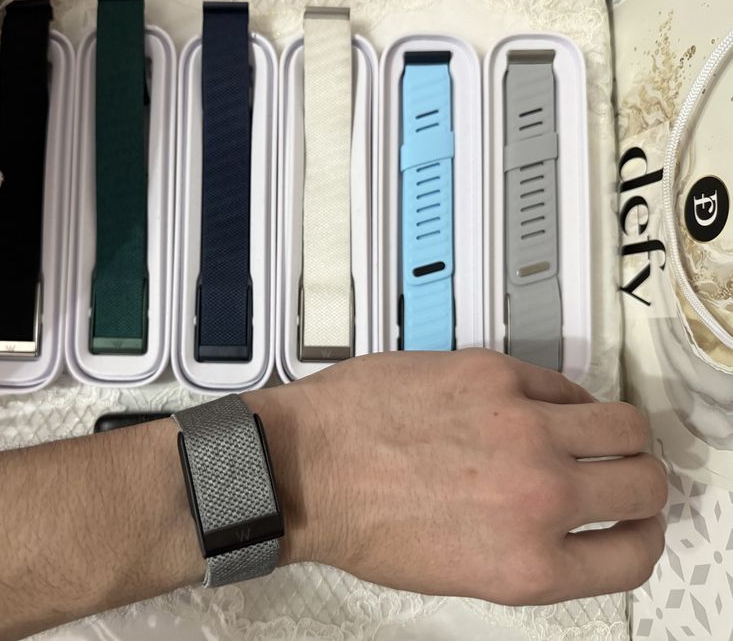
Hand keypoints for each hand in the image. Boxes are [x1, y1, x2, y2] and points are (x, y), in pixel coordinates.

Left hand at [246, 349, 665, 604]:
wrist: (301, 467)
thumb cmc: (359, 521)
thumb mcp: (457, 571)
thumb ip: (527, 553)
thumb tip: (566, 529)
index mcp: (527, 563)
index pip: (633, 556)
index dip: (639, 536)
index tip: (633, 520)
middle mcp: (536, 496)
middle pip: (645, 483)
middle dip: (638, 481)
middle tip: (621, 472)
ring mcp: (520, 428)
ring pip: (624, 422)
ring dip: (618, 432)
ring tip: (592, 431)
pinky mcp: (492, 375)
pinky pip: (561, 381)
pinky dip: (560, 396)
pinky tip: (536, 403)